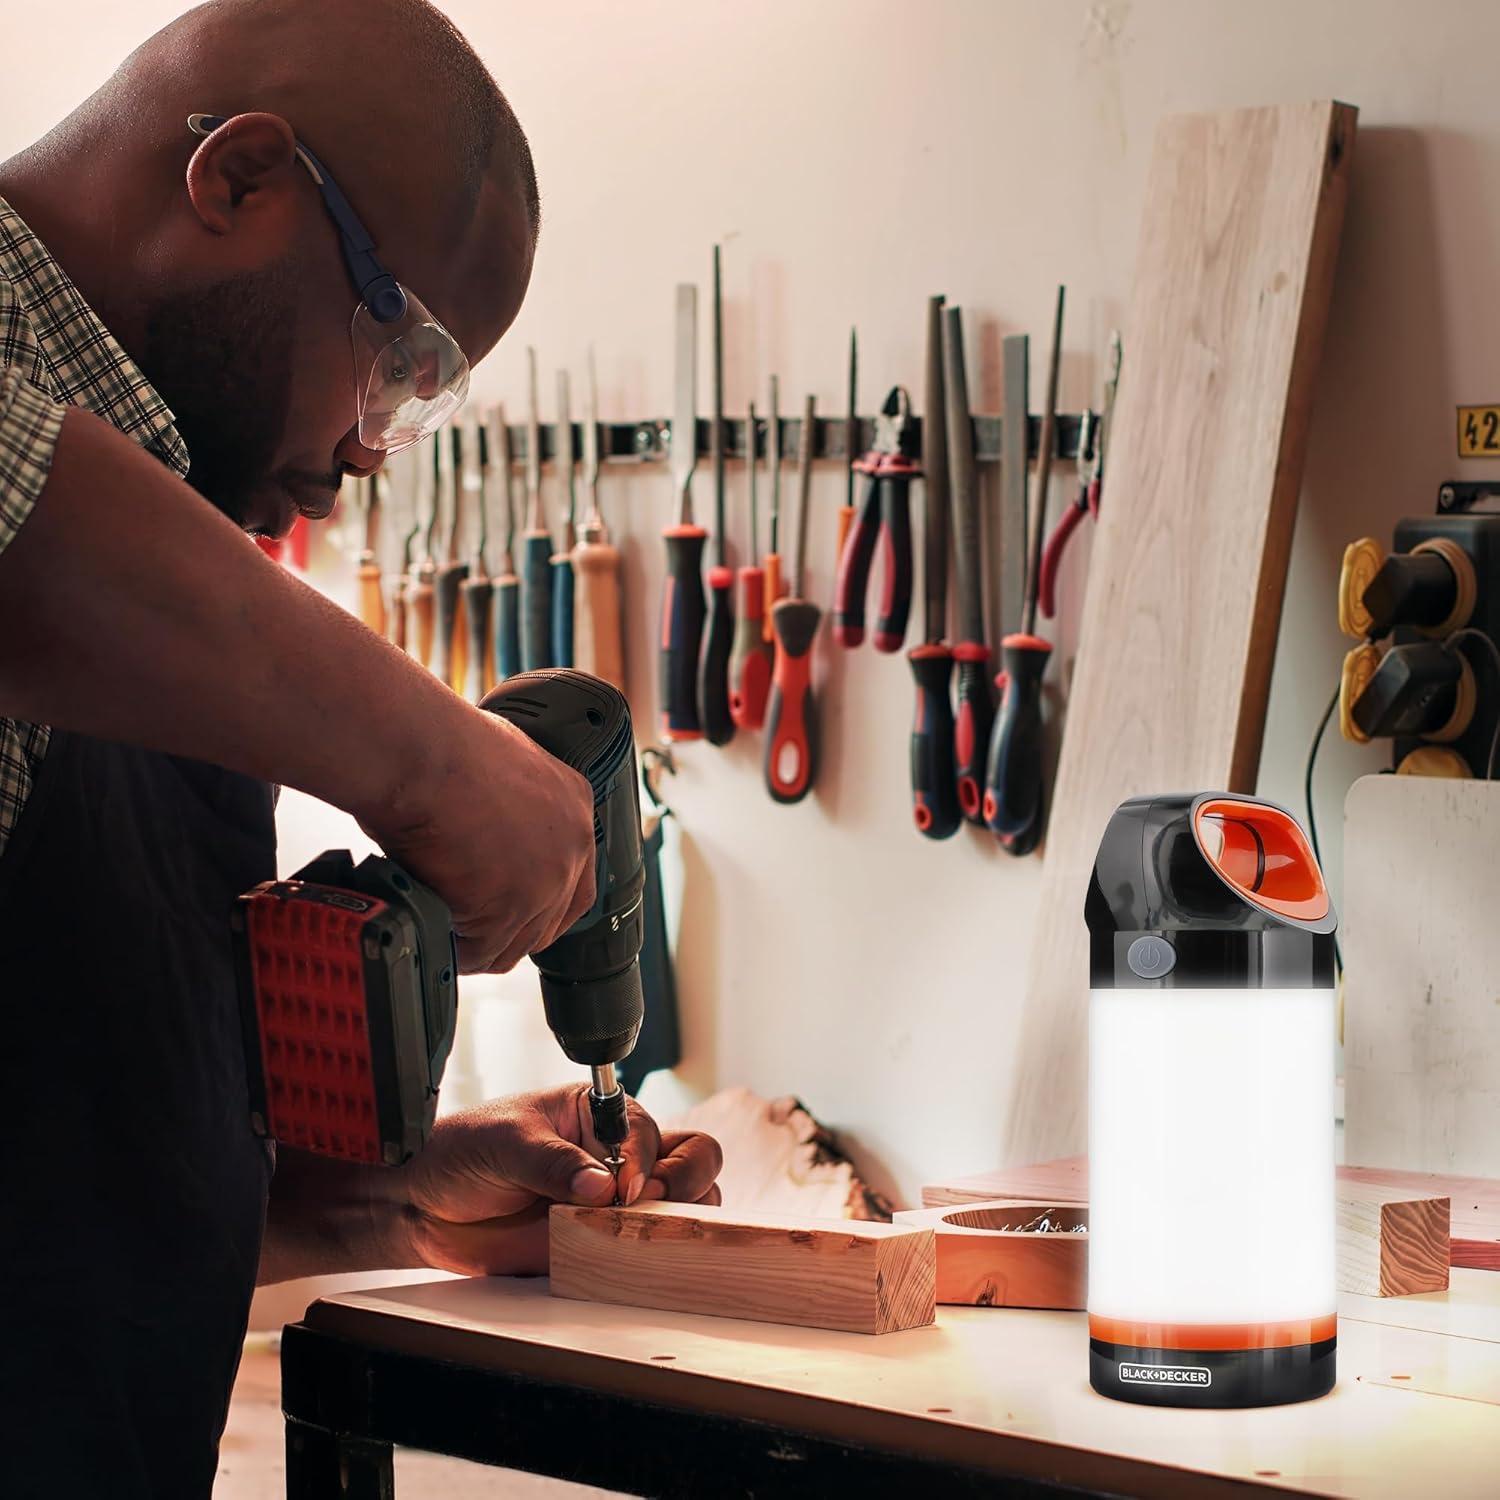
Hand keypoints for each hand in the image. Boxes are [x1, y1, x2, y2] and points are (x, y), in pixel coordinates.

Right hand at [359, 708, 595, 972]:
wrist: (418, 752)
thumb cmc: (438, 746)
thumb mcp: (500, 762)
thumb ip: (511, 802)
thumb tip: (488, 828)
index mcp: (572, 806)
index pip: (573, 879)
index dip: (539, 903)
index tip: (509, 908)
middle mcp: (570, 847)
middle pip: (548, 919)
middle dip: (507, 929)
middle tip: (468, 924)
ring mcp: (545, 882)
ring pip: (514, 943)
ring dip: (477, 942)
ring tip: (442, 927)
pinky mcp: (508, 909)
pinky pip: (478, 952)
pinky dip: (452, 950)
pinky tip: (432, 932)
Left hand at [390, 1087, 722, 1275]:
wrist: (421, 1207)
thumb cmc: (460, 1154)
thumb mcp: (505, 1143)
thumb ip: (553, 1163)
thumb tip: (601, 1186)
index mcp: (597, 1114)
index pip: (647, 1130)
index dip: (641, 1158)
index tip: (621, 1186)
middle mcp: (614, 1155)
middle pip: (692, 1157)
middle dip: (686, 1179)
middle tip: (648, 1203)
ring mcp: (612, 1202)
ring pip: (685, 1203)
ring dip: (681, 1216)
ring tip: (642, 1230)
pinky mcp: (600, 1244)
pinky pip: (646, 1250)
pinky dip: (655, 1255)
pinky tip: (631, 1258)